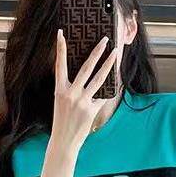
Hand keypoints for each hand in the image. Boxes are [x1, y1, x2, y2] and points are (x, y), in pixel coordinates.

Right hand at [51, 28, 118, 150]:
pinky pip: (103, 96)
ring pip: (99, 78)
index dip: (60, 49)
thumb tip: (87, 76)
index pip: (59, 65)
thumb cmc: (62, 122)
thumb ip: (71, 89)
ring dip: (108, 64)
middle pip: (86, 67)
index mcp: (59, 90)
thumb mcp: (61, 103)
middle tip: (104, 40)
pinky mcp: (91, 110)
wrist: (64, 142)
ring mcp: (82, 102)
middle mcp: (71, 94)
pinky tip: (115, 80)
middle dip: (96, 52)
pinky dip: (109, 89)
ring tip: (115, 53)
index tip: (61, 34)